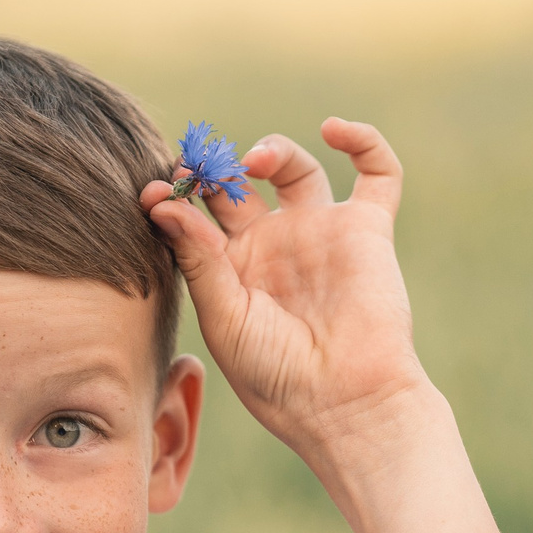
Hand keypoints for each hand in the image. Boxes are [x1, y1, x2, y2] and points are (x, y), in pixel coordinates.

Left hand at [141, 120, 433, 473]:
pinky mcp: (368, 230)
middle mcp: (275, 246)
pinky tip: (336, 129)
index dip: (176, 196)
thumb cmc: (278, 376)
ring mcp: (321, 234)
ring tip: (252, 161)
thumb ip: (197, 257)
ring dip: (271, 150)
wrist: (346, 403)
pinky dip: (364, 141)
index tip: (154, 193)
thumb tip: (161, 201)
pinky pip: (377, 173)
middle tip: (199, 165)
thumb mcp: (224, 317)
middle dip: (216, 168)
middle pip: (239, 184)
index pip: (198, 215)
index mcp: (233, 270)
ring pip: (294, 168)